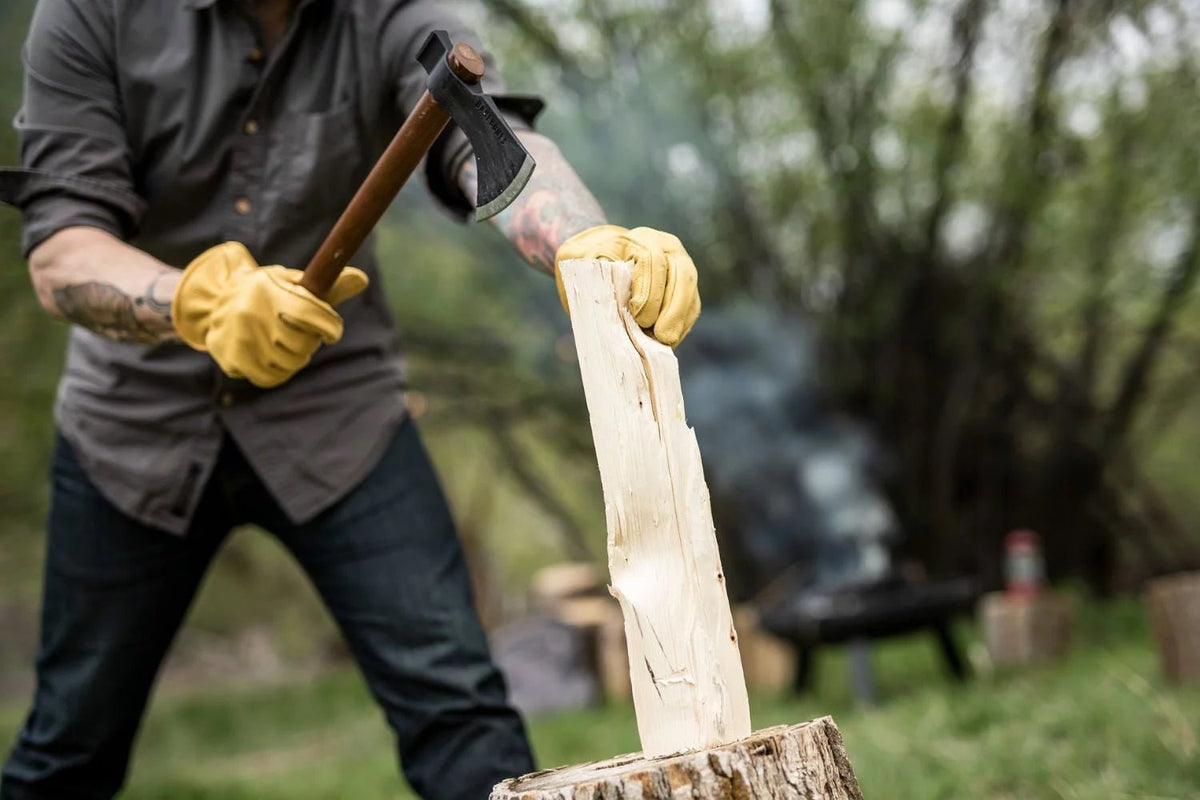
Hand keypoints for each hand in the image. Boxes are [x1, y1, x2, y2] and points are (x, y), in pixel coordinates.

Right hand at [172, 242, 367, 387]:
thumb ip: (327, 287)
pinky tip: (275, 357)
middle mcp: (251, 312)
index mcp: (269, 288)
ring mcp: (240, 338)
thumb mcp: (292, 282)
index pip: (311, 315)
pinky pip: (272, 378)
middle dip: (310, 341)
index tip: (332, 331)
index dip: (330, 327)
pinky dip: (280, 372)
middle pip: (303, 344)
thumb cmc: (267, 293)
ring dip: (296, 357)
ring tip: (285, 343)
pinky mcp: (233, 360)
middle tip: (302, 334)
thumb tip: (362, 279)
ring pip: (290, 363)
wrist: (214, 304)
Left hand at [555, 225, 700, 346]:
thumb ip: (585, 266)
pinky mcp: (685, 287)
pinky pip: (692, 305)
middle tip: (659, 335)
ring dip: (679, 318)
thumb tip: (605, 285)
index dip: (648, 291)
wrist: (599, 260)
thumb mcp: (577, 258)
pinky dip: (683, 323)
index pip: (652, 260)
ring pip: (689, 291)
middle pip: (681, 274)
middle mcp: (666, 248)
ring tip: (666, 340)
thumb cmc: (586, 262)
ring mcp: (680, 266)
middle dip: (672, 308)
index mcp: (641, 239)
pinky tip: (671, 340)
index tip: (638, 317)